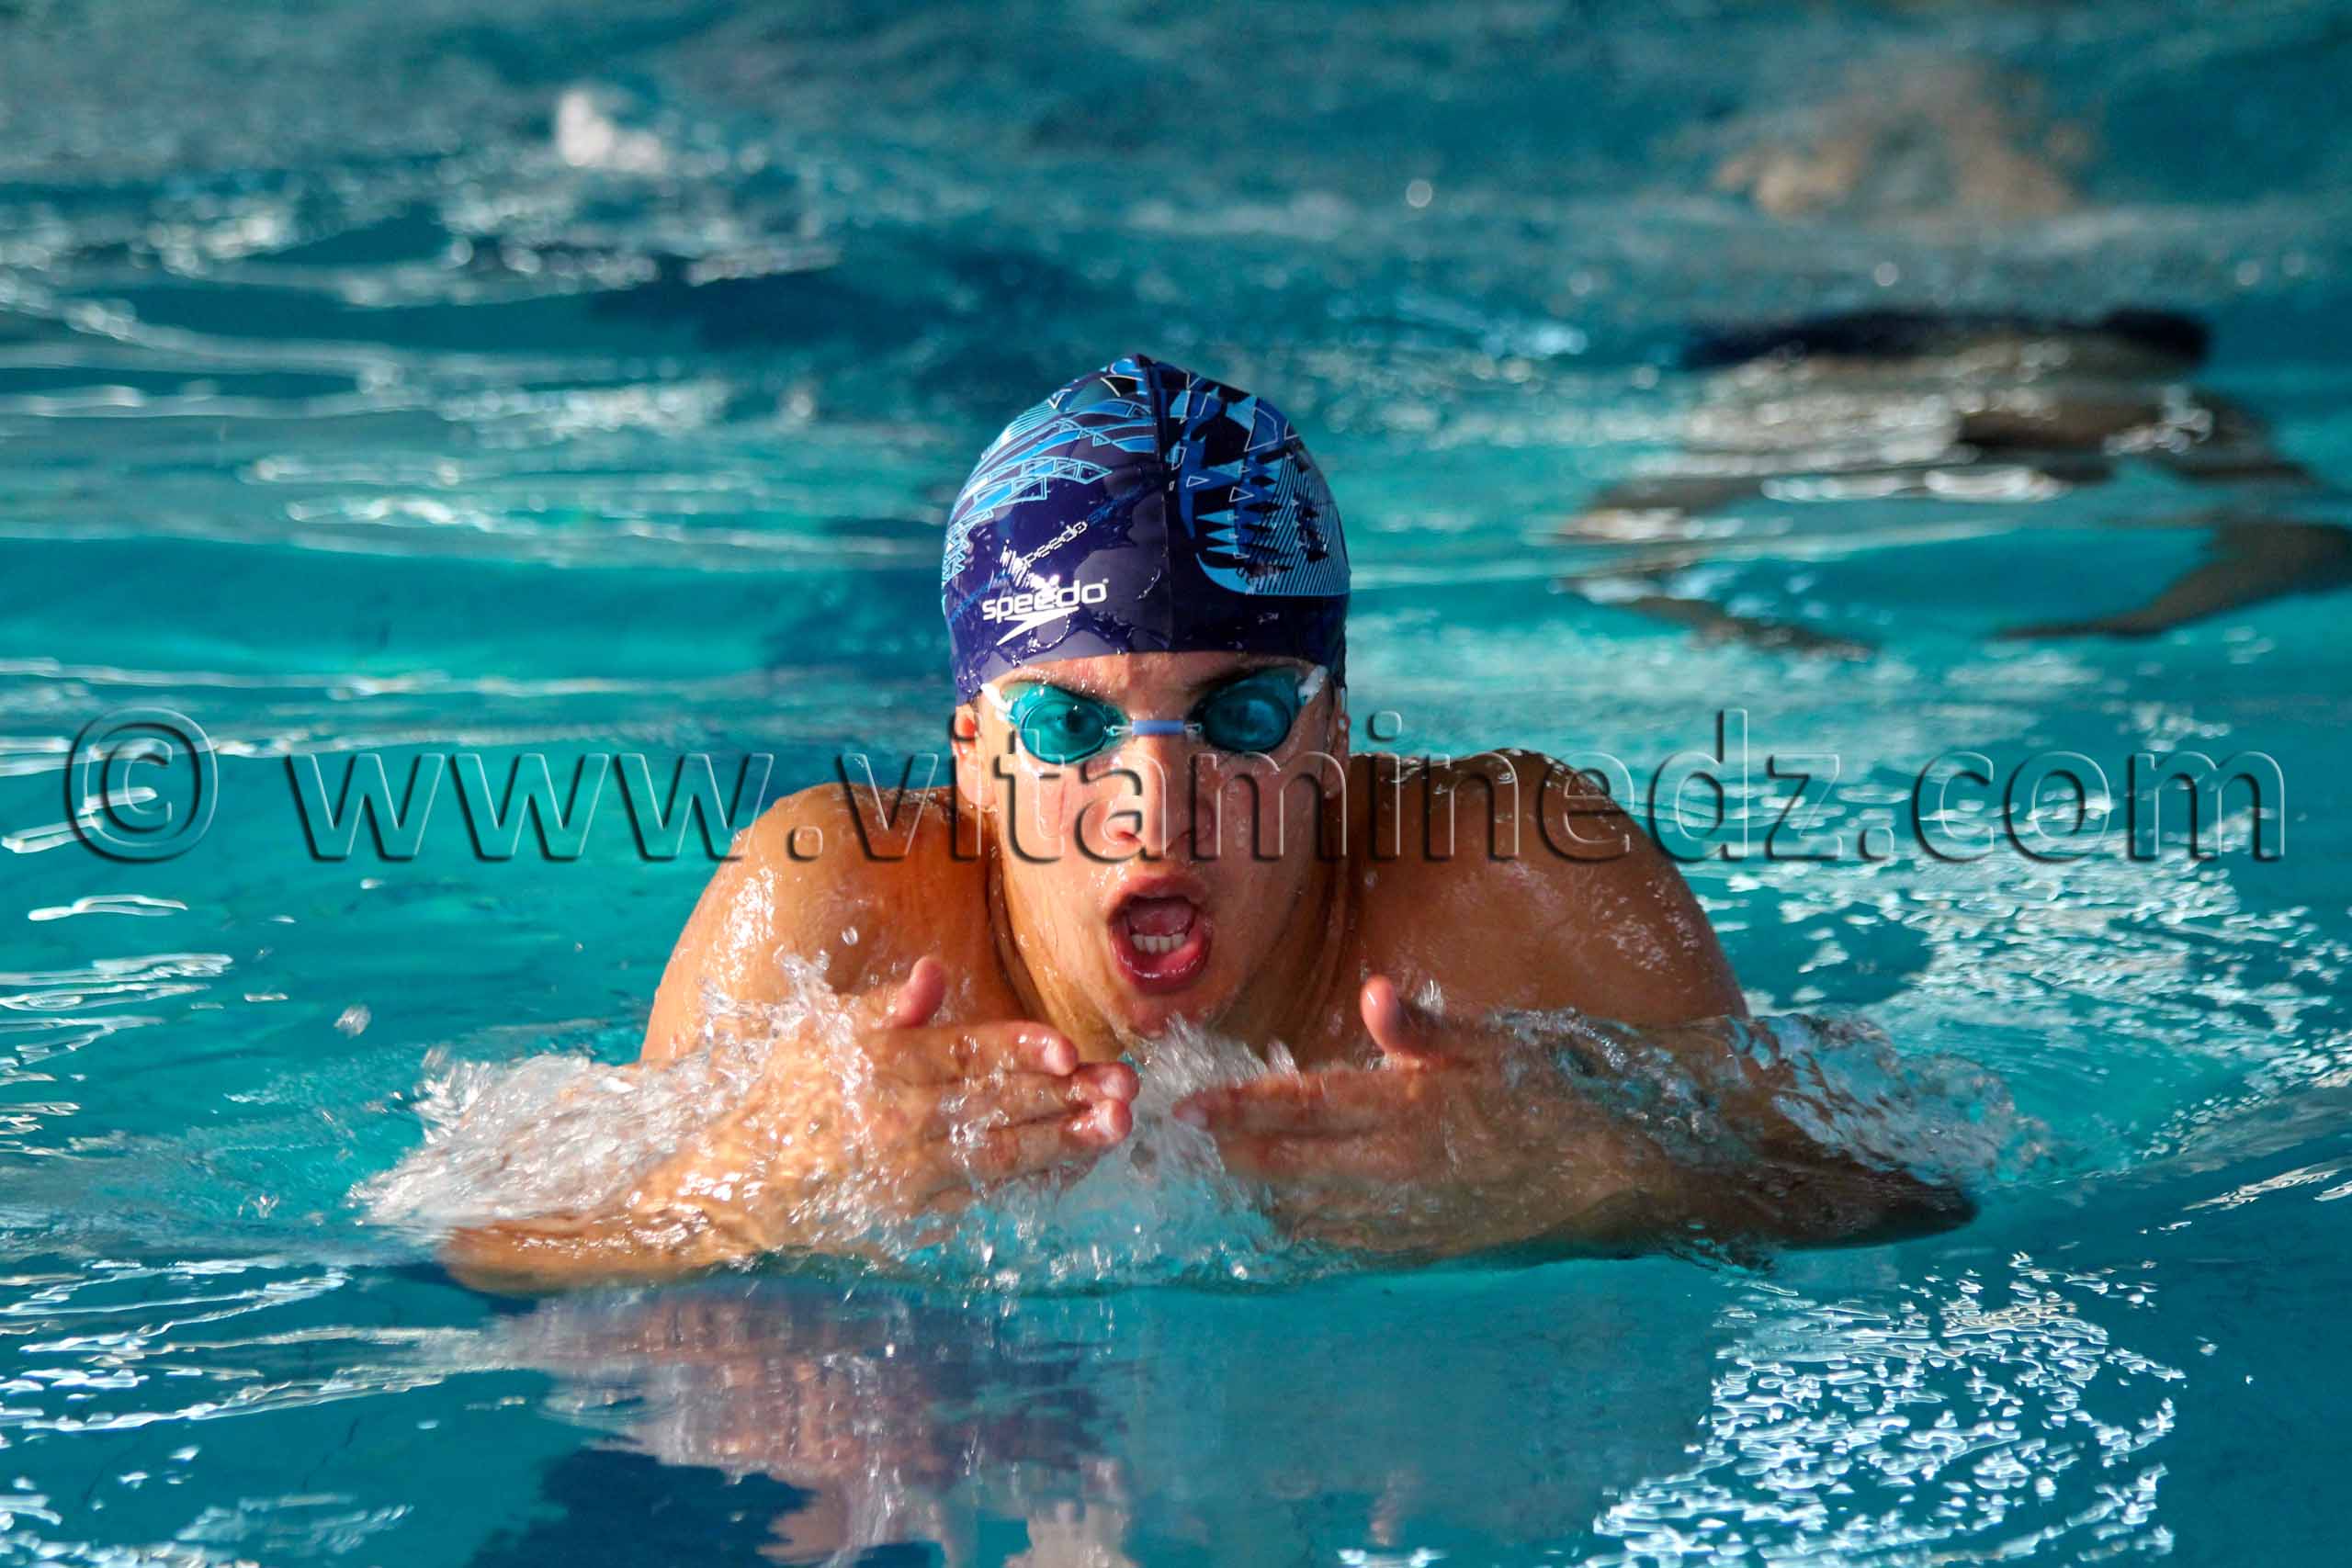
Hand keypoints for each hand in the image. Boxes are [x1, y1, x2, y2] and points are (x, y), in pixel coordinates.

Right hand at [647, 957, 1135, 1237]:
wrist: (737, 1182)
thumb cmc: (783, 1093)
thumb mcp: (820, 1031)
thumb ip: (885, 1006)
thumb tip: (932, 974)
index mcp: (882, 1065)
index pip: (965, 1053)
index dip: (1021, 1050)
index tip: (1070, 1050)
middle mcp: (900, 1119)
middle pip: (999, 1103)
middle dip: (1068, 1096)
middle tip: (1125, 1088)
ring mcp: (910, 1170)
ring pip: (1002, 1151)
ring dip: (1065, 1139)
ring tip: (1116, 1128)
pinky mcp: (914, 1208)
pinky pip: (985, 1187)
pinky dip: (1032, 1174)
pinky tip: (1070, 1160)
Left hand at [1172, 976, 1631, 1255]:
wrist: (1627, 1174)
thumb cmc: (1561, 1091)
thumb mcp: (1498, 1042)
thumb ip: (1426, 1028)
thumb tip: (1374, 995)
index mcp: (1411, 1107)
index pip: (1302, 1104)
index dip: (1238, 1107)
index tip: (1183, 1109)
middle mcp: (1402, 1168)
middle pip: (1289, 1164)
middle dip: (1224, 1157)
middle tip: (1163, 1155)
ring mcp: (1414, 1217)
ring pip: (1310, 1212)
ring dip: (1255, 1198)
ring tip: (1202, 1188)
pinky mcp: (1432, 1250)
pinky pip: (1351, 1247)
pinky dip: (1306, 1236)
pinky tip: (1277, 1229)